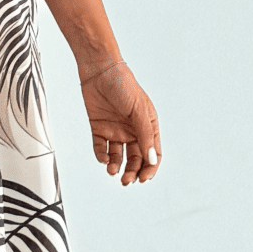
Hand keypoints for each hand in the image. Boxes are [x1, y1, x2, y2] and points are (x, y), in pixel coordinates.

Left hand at [80, 57, 159, 186]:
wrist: (99, 70)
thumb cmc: (124, 85)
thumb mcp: (139, 111)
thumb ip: (145, 136)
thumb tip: (152, 160)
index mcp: (147, 126)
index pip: (153, 153)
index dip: (150, 168)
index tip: (143, 178)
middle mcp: (132, 130)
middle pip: (135, 159)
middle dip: (132, 172)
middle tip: (126, 181)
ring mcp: (116, 130)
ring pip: (118, 156)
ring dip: (117, 166)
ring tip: (112, 171)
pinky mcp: (99, 128)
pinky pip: (101, 148)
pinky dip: (101, 156)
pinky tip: (103, 159)